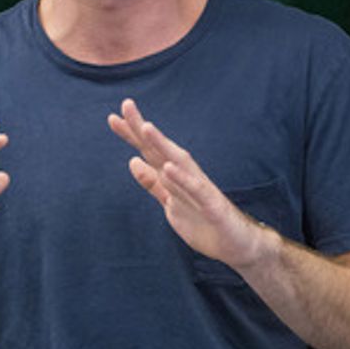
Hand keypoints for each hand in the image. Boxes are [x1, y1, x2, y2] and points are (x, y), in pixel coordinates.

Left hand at [107, 99, 271, 269]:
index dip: (132, 135)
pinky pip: (195, 190)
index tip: (113, 118)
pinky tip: (168, 167)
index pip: (150, 151)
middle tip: (126, 104)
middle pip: (161, 149)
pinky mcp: (212, 205)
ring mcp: (200, 189)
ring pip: (179, 162)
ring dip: (162, 145)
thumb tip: (133, 160)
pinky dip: (182, 178)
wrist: (236, 244)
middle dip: (143, 128)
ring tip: (144, 127)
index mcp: (175, 177)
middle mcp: (186, 176)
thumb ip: (153, 183)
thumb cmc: (204, 221)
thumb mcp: (170, 203)